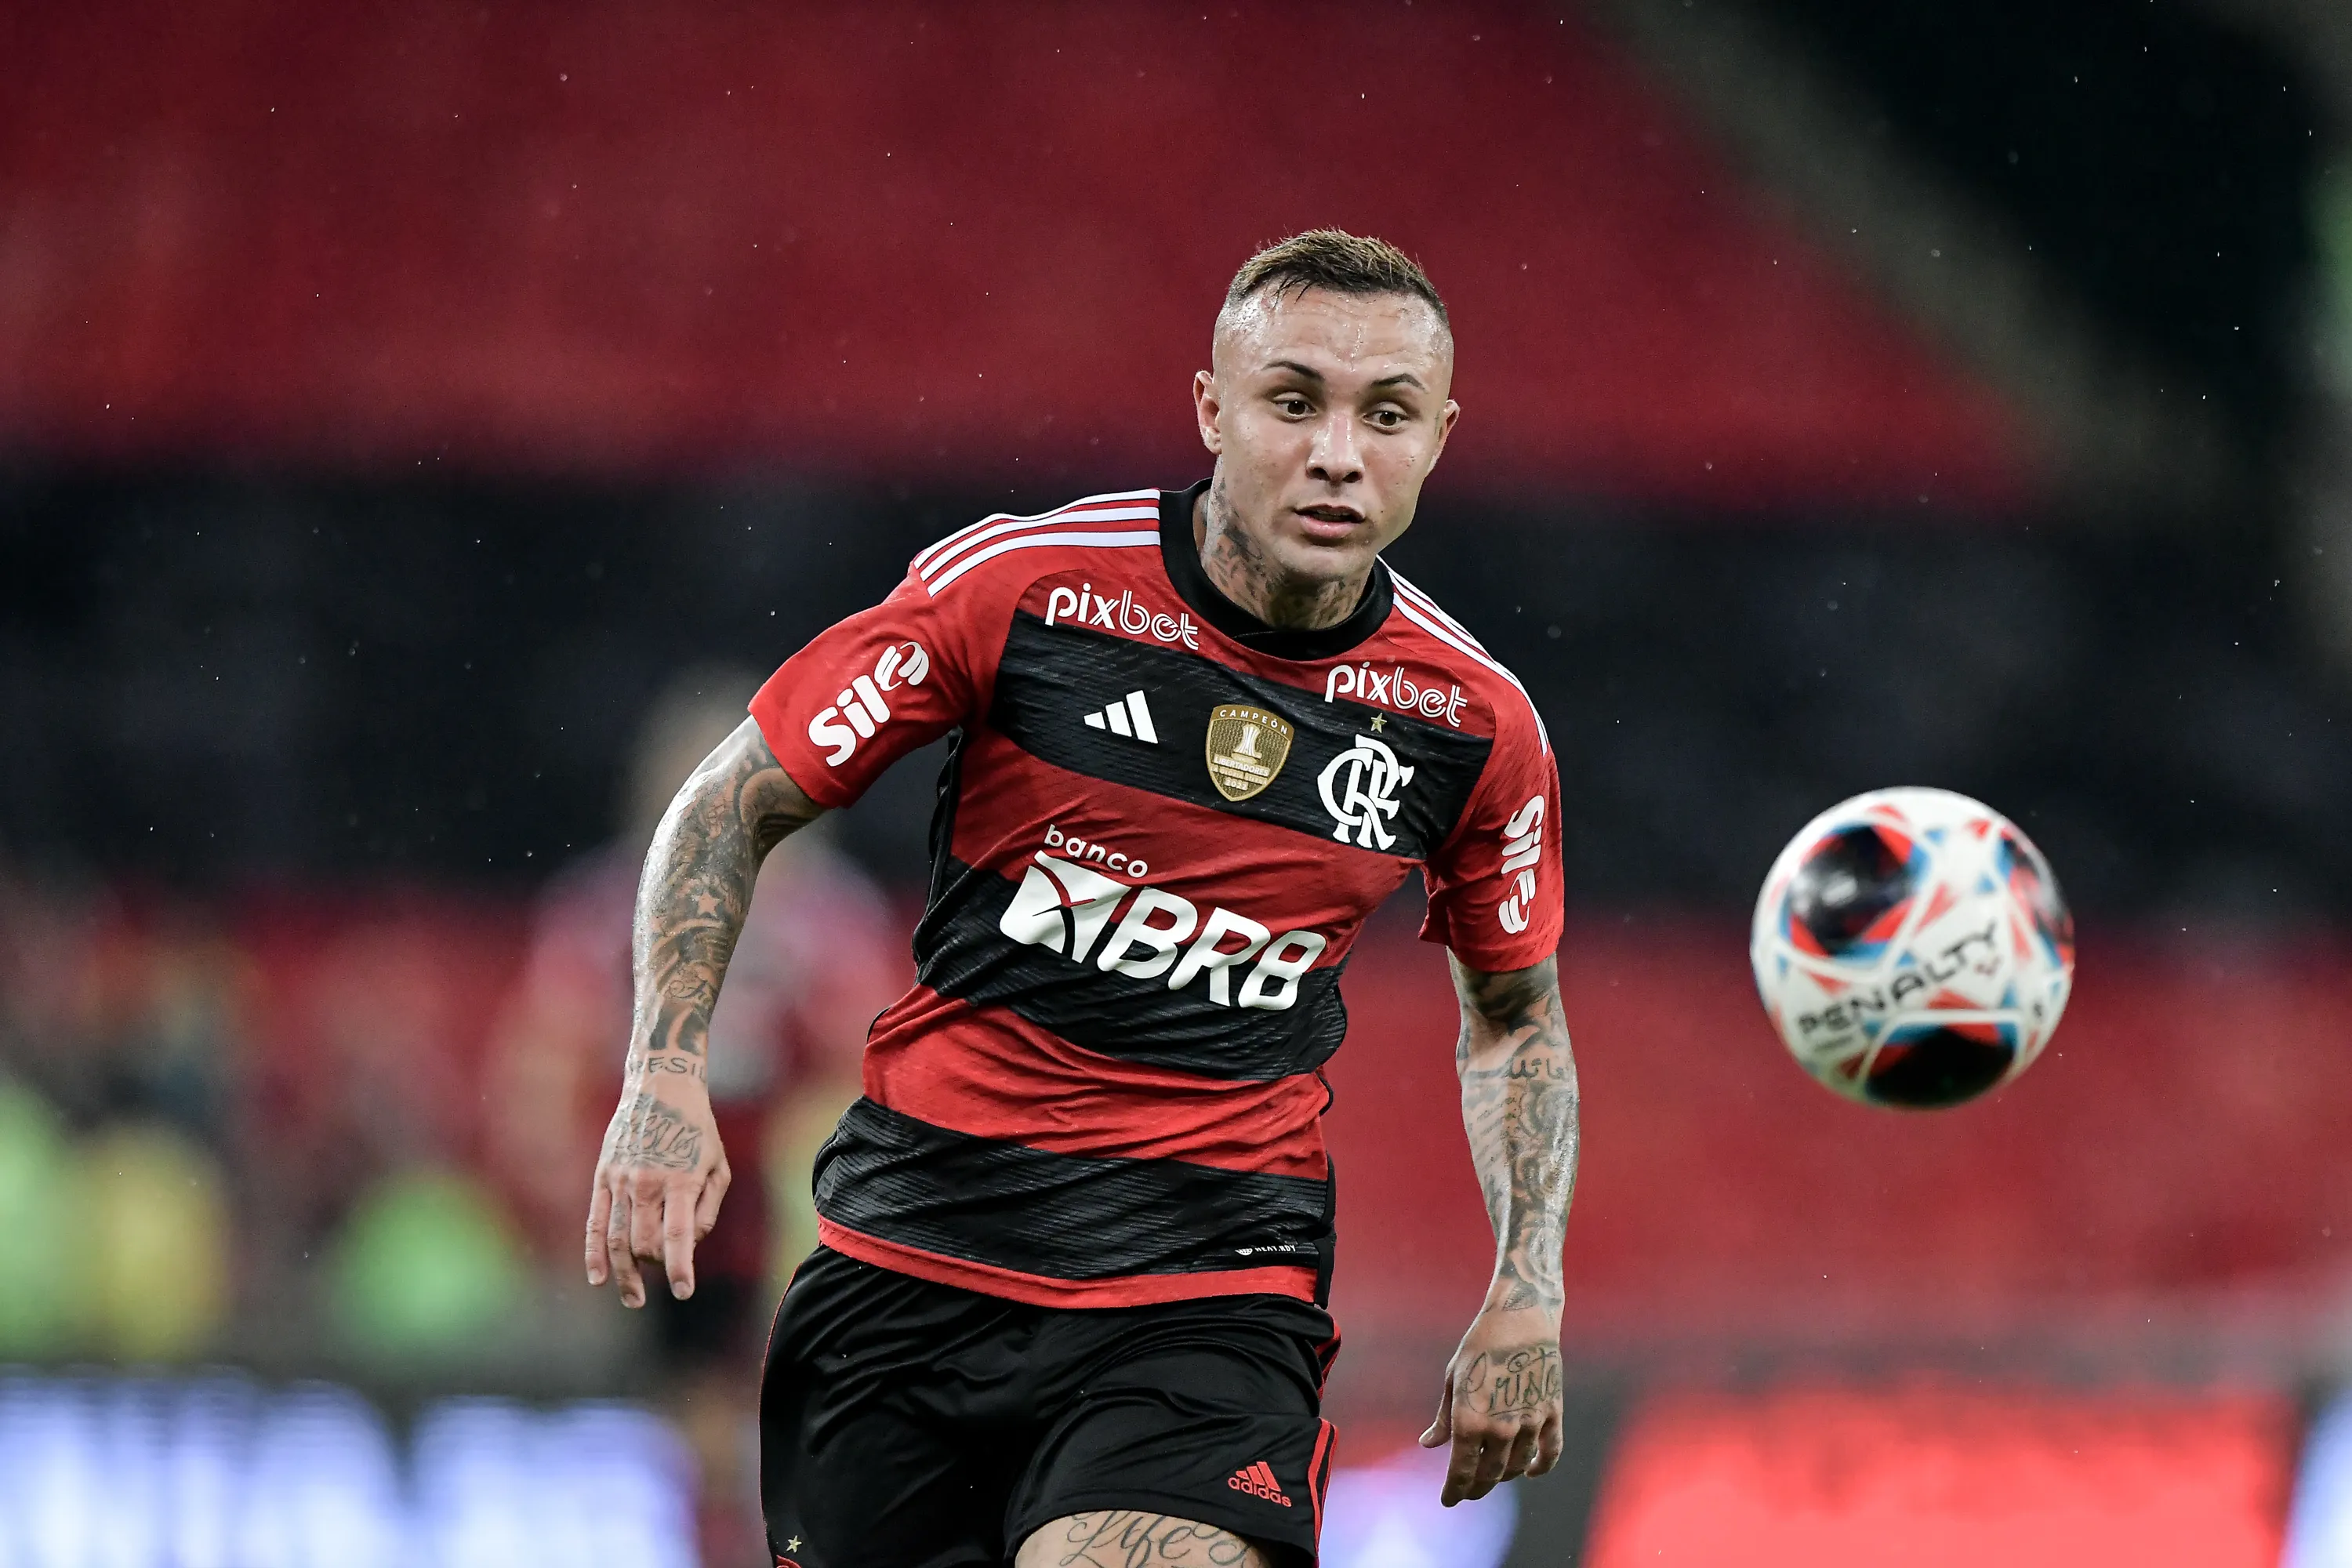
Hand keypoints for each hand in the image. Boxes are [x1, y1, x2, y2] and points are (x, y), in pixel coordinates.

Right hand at [584, 1072, 729, 1307]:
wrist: (661, 1086)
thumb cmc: (697, 1129)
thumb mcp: (717, 1165)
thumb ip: (706, 1209)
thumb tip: (688, 1244)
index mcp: (681, 1179)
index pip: (677, 1236)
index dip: (680, 1268)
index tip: (684, 1292)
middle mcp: (647, 1182)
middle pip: (644, 1244)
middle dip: (655, 1267)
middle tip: (665, 1273)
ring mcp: (620, 1180)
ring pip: (618, 1239)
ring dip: (625, 1274)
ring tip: (634, 1299)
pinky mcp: (602, 1176)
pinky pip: (595, 1223)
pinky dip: (594, 1253)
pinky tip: (598, 1278)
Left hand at [1417, 1304, 1563, 1505]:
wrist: (1521, 1319)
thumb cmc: (1479, 1346)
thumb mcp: (1453, 1380)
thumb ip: (1444, 1418)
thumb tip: (1429, 1445)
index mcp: (1469, 1420)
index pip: (1460, 1472)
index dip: (1454, 1492)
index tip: (1448, 1501)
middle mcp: (1500, 1428)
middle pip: (1489, 1475)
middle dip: (1476, 1488)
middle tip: (1468, 1492)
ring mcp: (1530, 1423)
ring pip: (1517, 1467)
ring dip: (1504, 1477)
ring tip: (1493, 1475)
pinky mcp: (1552, 1414)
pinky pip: (1550, 1452)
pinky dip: (1541, 1467)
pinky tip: (1532, 1472)